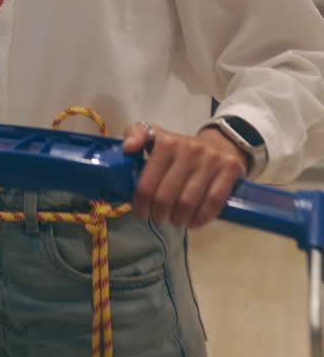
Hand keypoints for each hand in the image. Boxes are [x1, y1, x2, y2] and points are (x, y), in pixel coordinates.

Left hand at [122, 122, 247, 229]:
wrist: (221, 144)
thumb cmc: (181, 148)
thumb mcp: (156, 136)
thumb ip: (136, 135)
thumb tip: (127, 148)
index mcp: (166, 142)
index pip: (147, 184)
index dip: (141, 205)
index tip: (141, 213)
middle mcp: (189, 149)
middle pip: (166, 197)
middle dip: (158, 215)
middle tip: (158, 218)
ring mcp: (211, 160)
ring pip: (188, 204)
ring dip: (178, 220)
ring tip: (175, 220)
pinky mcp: (230, 170)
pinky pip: (212, 203)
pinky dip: (200, 219)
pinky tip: (193, 221)